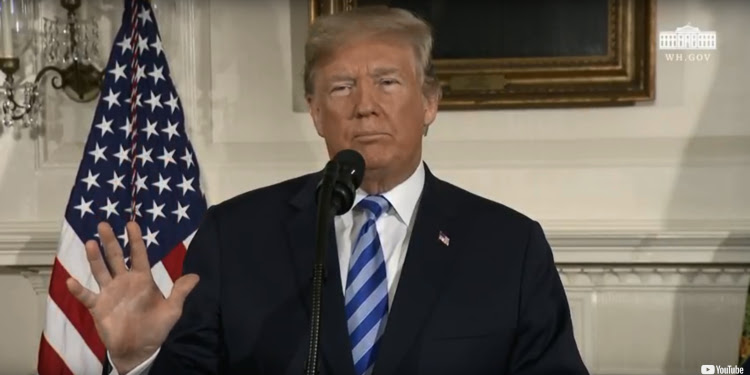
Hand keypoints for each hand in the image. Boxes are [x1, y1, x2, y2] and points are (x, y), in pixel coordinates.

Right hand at [66, 221, 199, 373]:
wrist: (139, 349)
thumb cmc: (156, 328)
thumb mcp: (172, 310)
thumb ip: (180, 292)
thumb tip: (196, 277)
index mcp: (142, 279)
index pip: (138, 254)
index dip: (135, 239)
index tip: (131, 224)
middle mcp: (124, 281)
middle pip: (116, 257)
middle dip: (110, 241)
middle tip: (104, 224)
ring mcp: (110, 293)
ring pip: (100, 270)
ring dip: (95, 258)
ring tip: (90, 243)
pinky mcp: (98, 306)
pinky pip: (86, 296)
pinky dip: (78, 289)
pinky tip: (71, 281)